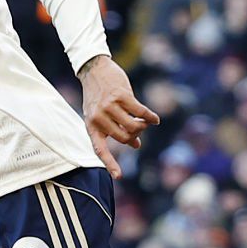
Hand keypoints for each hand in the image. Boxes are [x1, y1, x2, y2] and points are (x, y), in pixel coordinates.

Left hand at [77, 55, 158, 177]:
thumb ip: (114, 129)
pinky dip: (150, 117)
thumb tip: (136, 144)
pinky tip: (155, 119)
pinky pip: (141, 112)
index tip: (119, 177)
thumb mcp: (99, 114)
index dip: (110, 164)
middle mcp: (98, 118)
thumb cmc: (98, 96)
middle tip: (140, 129)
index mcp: (91, 126)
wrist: (94, 70)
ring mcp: (109, 107)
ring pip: (134, 125)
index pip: (100, 150)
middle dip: (135, 136)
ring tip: (145, 122)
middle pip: (125, 137)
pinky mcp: (121, 96)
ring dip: (143, 125)